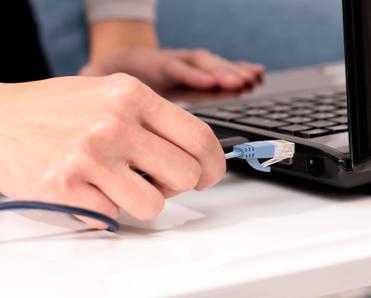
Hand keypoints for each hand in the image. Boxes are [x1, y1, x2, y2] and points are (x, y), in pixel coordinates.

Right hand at [0, 74, 225, 228]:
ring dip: (143, 201)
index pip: (199, 136)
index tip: (209, 174)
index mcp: (132, 95)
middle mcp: (115, 122)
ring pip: (154, 205)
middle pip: (186, 175)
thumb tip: (193, 151)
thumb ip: (153, 120)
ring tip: (121, 185)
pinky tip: (89, 190)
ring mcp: (90, 155)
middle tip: (160, 181)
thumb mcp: (110, 94)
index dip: (214, 163)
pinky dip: (107, 209)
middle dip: (179, 186)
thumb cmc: (58, 109)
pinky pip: (113, 216)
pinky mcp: (66, 187)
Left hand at [79, 47, 264, 90]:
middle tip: (242, 82)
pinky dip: (235, 73)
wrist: (118, 59)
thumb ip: (94, 86)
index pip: (174, 69)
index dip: (192, 76)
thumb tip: (86, 91)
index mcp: (148, 66)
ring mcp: (182, 67)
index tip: (210, 82)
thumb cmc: (110, 76)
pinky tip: (254, 76)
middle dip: (222, 72)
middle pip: (198, 65)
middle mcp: (169, 64)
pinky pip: (216, 72)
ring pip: (211, 66)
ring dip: (233, 71)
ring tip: (254, 78)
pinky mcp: (191, 74)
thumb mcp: (95, 79)